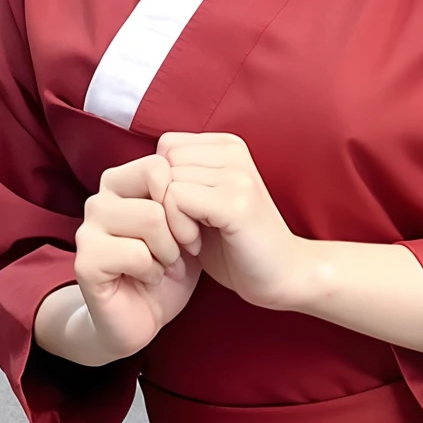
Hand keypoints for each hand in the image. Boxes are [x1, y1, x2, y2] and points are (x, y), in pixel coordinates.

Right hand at [72, 154, 201, 359]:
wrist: (143, 317)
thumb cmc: (166, 267)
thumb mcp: (183, 226)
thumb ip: (184, 196)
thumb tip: (200, 169)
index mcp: (121, 184)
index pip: (159, 164)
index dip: (185, 197)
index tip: (192, 228)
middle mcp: (99, 200)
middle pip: (158, 189)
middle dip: (181, 225)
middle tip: (181, 251)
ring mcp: (88, 230)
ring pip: (150, 218)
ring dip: (169, 250)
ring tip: (165, 265)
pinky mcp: (86, 262)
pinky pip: (136, 253)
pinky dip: (154, 271)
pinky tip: (149, 279)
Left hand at [157, 131, 310, 311]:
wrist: (282, 276)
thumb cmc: (237, 244)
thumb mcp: (203, 203)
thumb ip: (179, 180)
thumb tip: (140, 170)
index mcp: (227, 146)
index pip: (165, 147)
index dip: (163, 183)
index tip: (183, 214)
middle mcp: (234, 152)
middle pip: (162, 163)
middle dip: (162, 201)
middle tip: (184, 232)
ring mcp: (237, 175)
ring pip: (166, 181)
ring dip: (169, 219)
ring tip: (191, 239)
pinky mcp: (235, 202)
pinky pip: (176, 200)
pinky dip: (177, 229)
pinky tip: (194, 245)